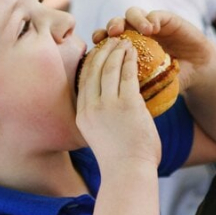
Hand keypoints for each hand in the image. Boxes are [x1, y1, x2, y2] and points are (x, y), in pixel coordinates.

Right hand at [75, 37, 159, 169]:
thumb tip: (109, 112)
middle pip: (92, 69)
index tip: (98, 52)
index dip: (90, 62)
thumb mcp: (99, 137)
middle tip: (111, 41)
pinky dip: (129, 60)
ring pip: (109, 68)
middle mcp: (91, 107)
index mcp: (81, 115)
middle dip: (101, 51)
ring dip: (116, 51)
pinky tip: (133, 52)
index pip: (83, 80)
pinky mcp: (127, 104)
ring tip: (124, 42)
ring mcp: (107, 105)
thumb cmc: (120, 161)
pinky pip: (127, 74)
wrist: (128, 173)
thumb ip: (101, 121)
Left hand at [93, 7, 215, 92]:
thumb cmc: (170, 83)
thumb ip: (130, 89)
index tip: (95, 50)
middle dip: (109, 27)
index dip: (99, 44)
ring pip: (132, 14)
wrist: (197, 73)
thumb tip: (107, 106)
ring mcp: (151, 25)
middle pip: (115, 24)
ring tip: (129, 30)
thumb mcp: (148, 87)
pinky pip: (154, 14)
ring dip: (128, 20)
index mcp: (126, 50)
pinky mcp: (167, 19)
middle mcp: (136, 34)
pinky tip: (151, 29)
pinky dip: (150, 19)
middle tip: (109, 35)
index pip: (107, 42)